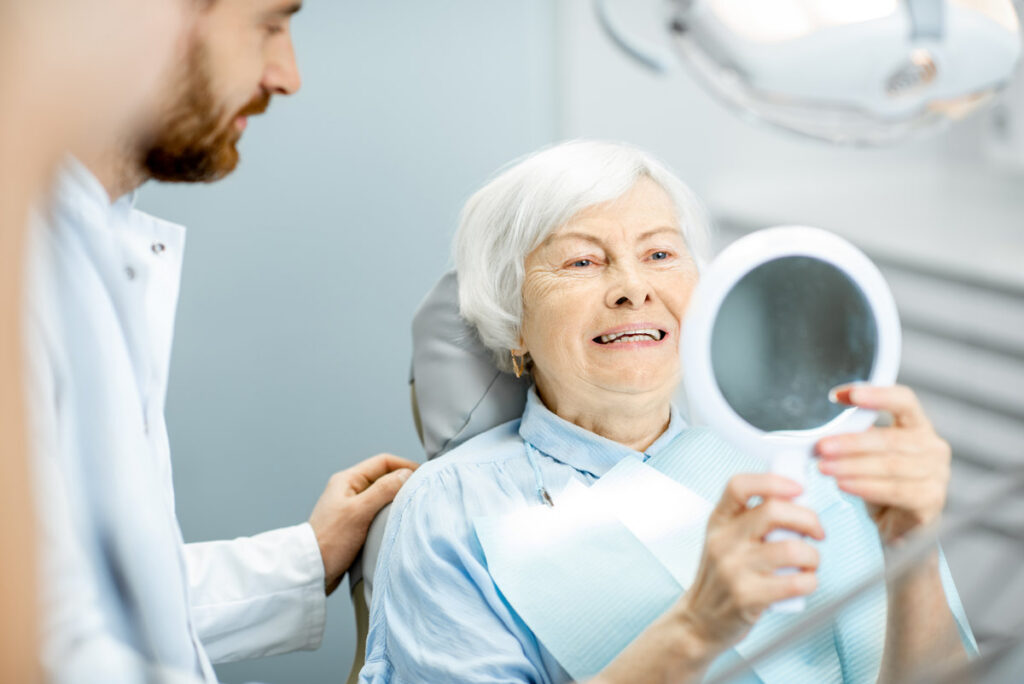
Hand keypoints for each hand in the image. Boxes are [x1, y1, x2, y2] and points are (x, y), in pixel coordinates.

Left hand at [308, 453, 417, 594]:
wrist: (312, 570)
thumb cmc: (331, 540)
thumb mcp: (359, 511)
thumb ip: (383, 490)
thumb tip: (406, 474)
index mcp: (348, 480)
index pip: (383, 462)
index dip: (405, 466)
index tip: (424, 475)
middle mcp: (349, 490)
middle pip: (383, 477)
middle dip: (403, 481)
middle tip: (421, 491)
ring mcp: (351, 507)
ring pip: (381, 495)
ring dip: (397, 498)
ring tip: (412, 506)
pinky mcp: (354, 524)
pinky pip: (377, 511)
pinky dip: (389, 513)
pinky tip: (398, 522)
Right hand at [678, 474, 823, 651]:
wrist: (700, 620)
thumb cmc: (722, 577)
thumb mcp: (725, 539)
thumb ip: (751, 518)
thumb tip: (797, 498)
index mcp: (719, 521)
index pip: (739, 485)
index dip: (773, 481)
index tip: (798, 488)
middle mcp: (723, 541)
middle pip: (773, 511)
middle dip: (809, 519)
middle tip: (817, 532)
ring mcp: (733, 569)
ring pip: (792, 549)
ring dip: (813, 556)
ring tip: (810, 563)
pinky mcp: (747, 597)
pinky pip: (795, 583)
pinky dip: (811, 581)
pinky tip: (805, 582)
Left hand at [817, 384, 950, 544]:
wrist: (900, 527)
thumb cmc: (882, 484)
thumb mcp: (868, 455)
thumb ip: (857, 437)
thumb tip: (827, 429)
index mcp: (918, 427)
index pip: (903, 401)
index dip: (875, 394)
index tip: (840, 395)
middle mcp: (933, 447)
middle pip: (891, 438)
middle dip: (851, 442)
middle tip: (822, 447)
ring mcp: (938, 475)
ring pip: (890, 465)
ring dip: (852, 466)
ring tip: (825, 468)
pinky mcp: (931, 501)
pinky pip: (895, 491)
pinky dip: (865, 487)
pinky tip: (843, 485)